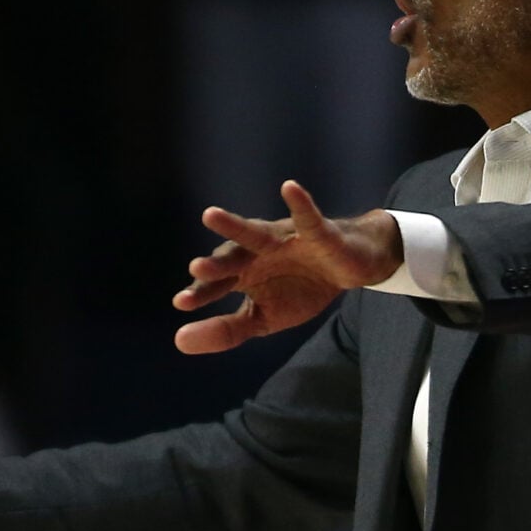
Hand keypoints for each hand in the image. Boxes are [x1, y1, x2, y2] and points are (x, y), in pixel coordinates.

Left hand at [171, 181, 402, 354]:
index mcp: (243, 273)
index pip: (218, 284)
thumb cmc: (301, 289)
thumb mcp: (263, 319)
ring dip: (235, 226)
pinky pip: (308, 218)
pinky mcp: (317, 232)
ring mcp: (285, 240)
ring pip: (257, 233)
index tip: (182, 303)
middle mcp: (258, 252)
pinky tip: (290, 188)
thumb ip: (226, 330)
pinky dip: (300, 204)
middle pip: (232, 258)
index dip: (202, 293)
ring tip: (209, 215)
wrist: (350, 269)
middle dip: (216, 264)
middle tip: (196, 269)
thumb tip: (180, 341)